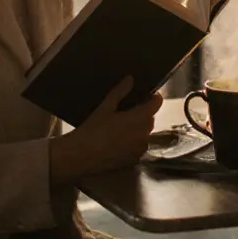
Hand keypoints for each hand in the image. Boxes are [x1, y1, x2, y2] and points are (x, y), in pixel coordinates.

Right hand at [49, 76, 163, 183]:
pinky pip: (139, 147)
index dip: (154, 97)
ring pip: (145, 134)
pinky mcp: (135, 160)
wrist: (80, 156)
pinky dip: (133, 143)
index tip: (147, 95)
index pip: (157, 104)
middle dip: (143, 114)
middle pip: (150, 119)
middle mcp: (144, 134)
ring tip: (121, 129)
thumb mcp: (105, 108)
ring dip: (138, 129)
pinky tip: (118, 143)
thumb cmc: (92, 129)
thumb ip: (120, 92)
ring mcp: (140, 149)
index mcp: (140, 118)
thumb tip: (131, 79)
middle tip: (127, 112)